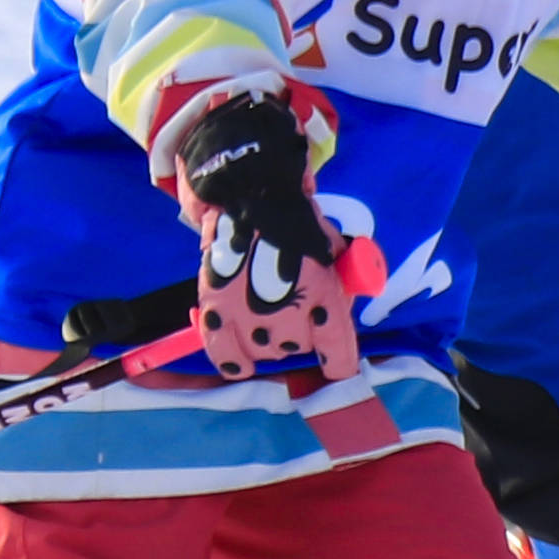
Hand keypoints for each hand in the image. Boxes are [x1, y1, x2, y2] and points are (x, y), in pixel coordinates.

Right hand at [169, 91, 369, 382]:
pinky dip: (233, 361)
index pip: (339, 354)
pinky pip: (224, 355)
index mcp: (327, 301)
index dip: (338, 364)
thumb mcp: (334, 251)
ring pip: (264, 350)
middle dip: (298, 334)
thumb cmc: (297, 219)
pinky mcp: (218, 312)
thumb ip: (339, 283)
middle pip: (297, 348)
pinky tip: (239, 363)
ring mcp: (253, 319)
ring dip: (266, 339)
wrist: (253, 193)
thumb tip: (340, 303)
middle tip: (290, 310)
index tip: (336, 365)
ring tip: (263, 316)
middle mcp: (291, 318)